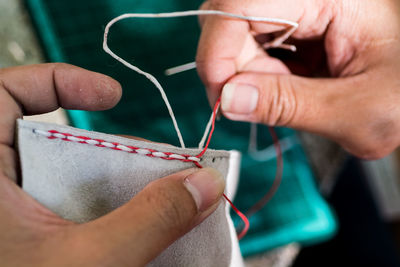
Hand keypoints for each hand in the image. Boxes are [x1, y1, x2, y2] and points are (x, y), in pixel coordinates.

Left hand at [0, 63, 224, 265]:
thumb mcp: (89, 264)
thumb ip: (151, 219)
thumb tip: (204, 184)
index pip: (6, 93)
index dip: (60, 80)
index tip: (111, 95)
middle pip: (50, 137)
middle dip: (105, 146)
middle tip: (144, 163)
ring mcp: (9, 214)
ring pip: (65, 176)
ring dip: (110, 184)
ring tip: (145, 199)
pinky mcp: (26, 235)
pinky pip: (67, 207)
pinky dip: (101, 210)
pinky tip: (127, 225)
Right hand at [196, 0, 399, 158]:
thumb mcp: (356, 110)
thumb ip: (290, 105)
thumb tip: (228, 101)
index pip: (242, 2)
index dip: (218, 48)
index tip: (220, 96)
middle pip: (232, 20)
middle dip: (233, 71)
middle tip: (254, 107)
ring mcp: (296, 13)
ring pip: (236, 39)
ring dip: (248, 79)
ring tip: (289, 100)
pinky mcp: (290, 32)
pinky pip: (252, 53)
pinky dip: (257, 80)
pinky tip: (288, 92)